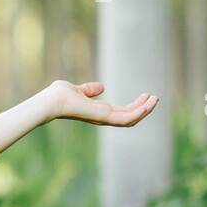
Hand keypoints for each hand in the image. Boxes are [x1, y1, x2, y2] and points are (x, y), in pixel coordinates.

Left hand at [44, 80, 158, 126]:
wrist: (50, 101)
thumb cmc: (58, 96)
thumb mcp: (78, 89)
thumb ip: (89, 89)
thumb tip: (101, 87)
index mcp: (98, 111)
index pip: (121, 111)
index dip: (135, 105)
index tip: (146, 95)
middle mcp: (102, 117)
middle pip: (129, 116)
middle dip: (143, 107)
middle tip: (155, 97)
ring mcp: (103, 118)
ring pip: (131, 119)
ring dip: (145, 110)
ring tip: (156, 99)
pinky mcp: (103, 117)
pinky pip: (126, 119)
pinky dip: (139, 112)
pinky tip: (148, 104)